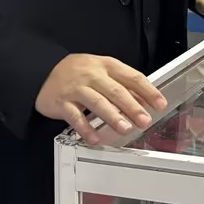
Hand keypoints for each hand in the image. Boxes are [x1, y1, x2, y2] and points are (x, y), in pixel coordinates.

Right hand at [35, 53, 166, 146]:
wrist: (43, 71)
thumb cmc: (78, 72)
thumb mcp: (102, 71)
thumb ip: (122, 84)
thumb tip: (144, 101)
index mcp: (106, 65)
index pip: (132, 77)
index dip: (148, 90)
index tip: (159, 103)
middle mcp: (92, 75)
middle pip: (116, 91)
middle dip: (133, 107)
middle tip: (144, 120)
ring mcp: (76, 88)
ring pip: (97, 102)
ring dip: (113, 116)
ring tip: (125, 128)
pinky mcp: (61, 102)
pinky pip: (75, 117)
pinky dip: (86, 129)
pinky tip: (95, 138)